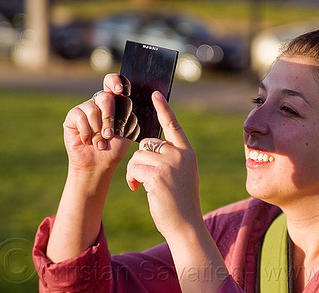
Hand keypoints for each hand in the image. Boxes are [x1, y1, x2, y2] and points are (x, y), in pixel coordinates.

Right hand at [63, 74, 138, 170]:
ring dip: (98, 130)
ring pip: (93, 109)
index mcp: (116, 103)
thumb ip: (127, 116)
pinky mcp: (73, 115)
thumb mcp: (127, 132)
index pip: (114, 83)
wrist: (99, 164)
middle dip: (109, 118)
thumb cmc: (114, 147)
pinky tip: (88, 141)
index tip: (121, 91)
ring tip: (101, 144)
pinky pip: (81, 117)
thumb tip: (125, 101)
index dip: (117, 82)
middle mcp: (100, 102)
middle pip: (106, 97)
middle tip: (110, 134)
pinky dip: (87, 133)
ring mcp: (86, 108)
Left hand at [126, 91, 201, 236]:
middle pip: (148, 144)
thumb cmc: (180, 202)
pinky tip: (136, 189)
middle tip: (143, 177)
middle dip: (140, 160)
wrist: (185, 224)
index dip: (164, 109)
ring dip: (134, 171)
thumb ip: (171, 159)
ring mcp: (170, 164)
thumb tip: (149, 147)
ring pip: (138, 156)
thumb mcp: (182, 175)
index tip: (155, 94)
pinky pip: (133, 168)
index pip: (173, 126)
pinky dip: (131, 178)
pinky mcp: (157, 175)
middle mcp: (180, 155)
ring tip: (140, 185)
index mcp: (187, 153)